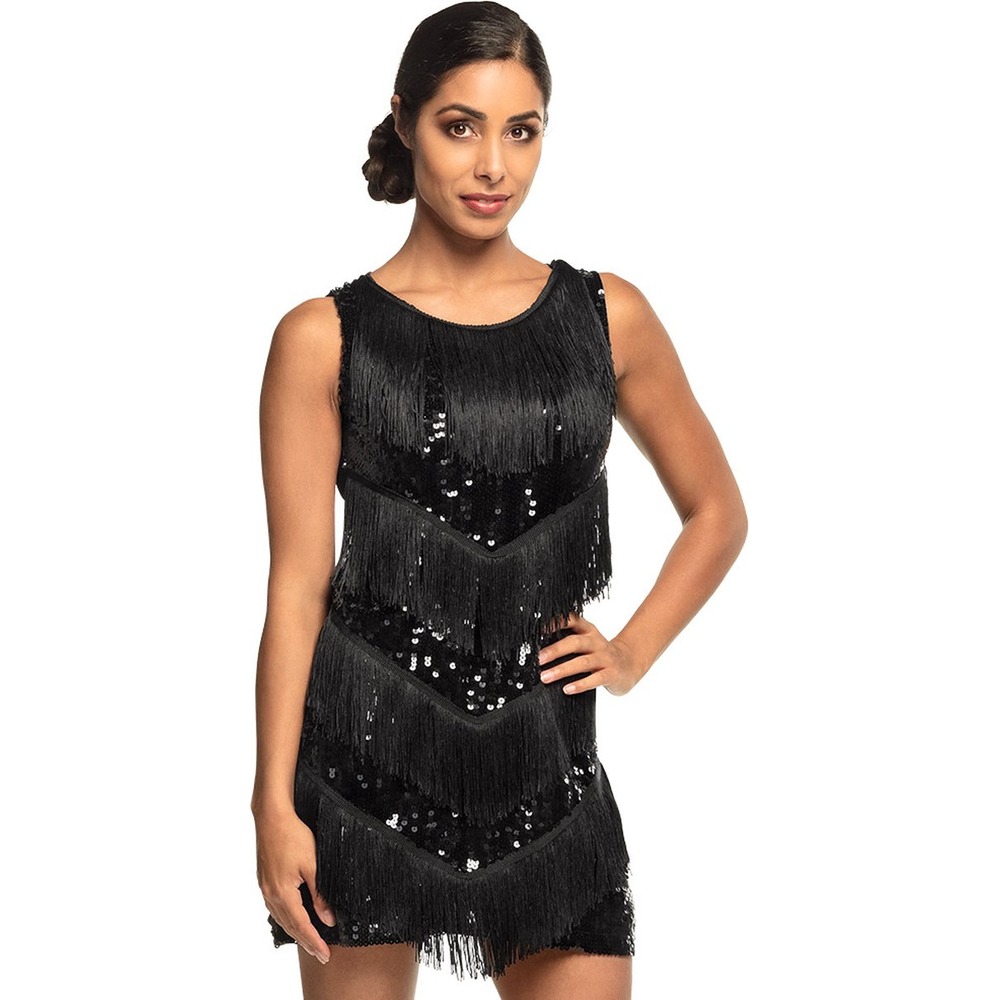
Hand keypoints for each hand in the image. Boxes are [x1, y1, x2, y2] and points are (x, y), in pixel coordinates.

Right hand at [255, 809, 334, 963]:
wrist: (272, 817)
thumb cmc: (293, 836)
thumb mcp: (312, 865)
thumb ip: (320, 894)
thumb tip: (328, 919)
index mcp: (283, 893)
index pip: (301, 926)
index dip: (314, 942)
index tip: (325, 954)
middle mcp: (271, 894)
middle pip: (290, 926)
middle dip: (306, 942)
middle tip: (321, 954)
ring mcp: (265, 888)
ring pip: (281, 918)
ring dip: (296, 932)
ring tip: (309, 942)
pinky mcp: (264, 880)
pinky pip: (276, 907)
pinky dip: (286, 918)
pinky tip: (292, 918)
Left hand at [537, 612, 645, 696]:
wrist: (629, 665)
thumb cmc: (600, 654)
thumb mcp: (587, 643)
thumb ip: (568, 642)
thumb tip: (538, 650)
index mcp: (588, 630)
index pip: (572, 620)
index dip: (556, 622)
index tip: (539, 629)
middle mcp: (596, 641)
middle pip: (574, 643)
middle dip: (555, 650)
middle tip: (538, 659)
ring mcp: (605, 657)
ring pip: (582, 662)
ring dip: (562, 670)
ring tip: (545, 677)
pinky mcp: (611, 673)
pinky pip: (595, 679)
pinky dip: (580, 684)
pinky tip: (567, 689)